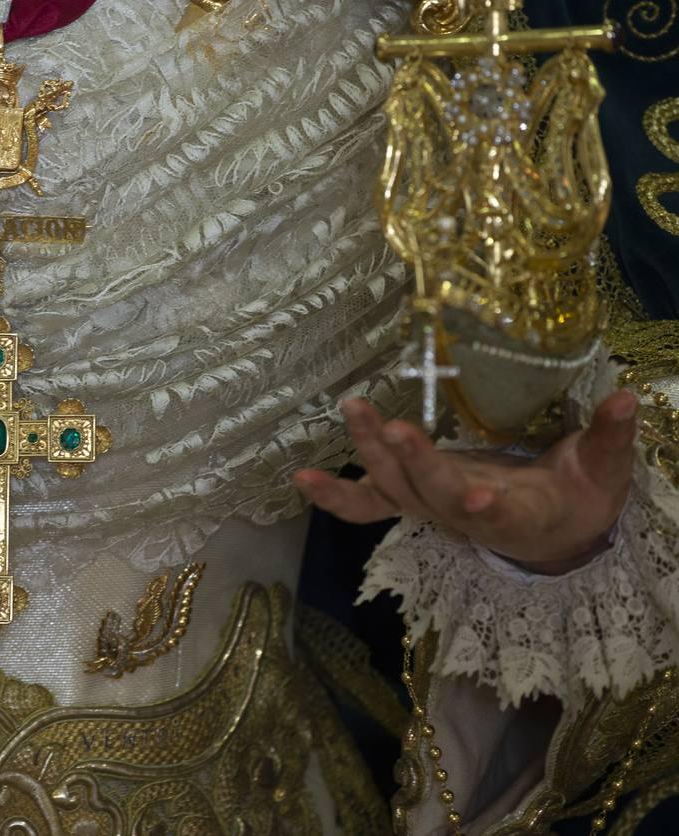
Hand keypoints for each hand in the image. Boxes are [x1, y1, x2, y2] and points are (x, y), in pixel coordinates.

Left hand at [294, 391, 639, 573]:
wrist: (551, 534)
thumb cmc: (578, 498)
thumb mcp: (603, 473)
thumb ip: (610, 438)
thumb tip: (627, 396)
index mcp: (518, 515)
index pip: (499, 512)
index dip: (485, 507)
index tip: (479, 496)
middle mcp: (464, 517)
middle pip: (431, 494)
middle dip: (411, 463)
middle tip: (392, 425)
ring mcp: (431, 509)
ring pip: (393, 490)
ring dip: (369, 454)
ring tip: (353, 408)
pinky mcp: (412, 499)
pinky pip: (365, 504)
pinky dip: (334, 495)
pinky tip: (301, 477)